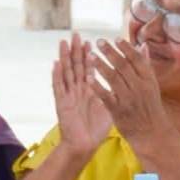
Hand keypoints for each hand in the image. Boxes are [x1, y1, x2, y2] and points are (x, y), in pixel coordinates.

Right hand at [48, 33, 117, 159]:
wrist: (84, 145)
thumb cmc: (96, 129)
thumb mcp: (110, 104)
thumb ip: (113, 90)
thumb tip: (124, 79)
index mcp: (88, 91)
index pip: (88, 69)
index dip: (89, 55)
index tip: (91, 41)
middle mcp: (76, 91)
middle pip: (75, 66)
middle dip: (75, 50)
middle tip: (75, 34)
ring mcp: (68, 97)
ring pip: (66, 73)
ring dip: (64, 57)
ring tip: (63, 43)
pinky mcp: (62, 104)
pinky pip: (59, 88)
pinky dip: (57, 76)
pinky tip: (56, 64)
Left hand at [101, 31, 179, 164]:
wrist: (151, 132)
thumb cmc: (149, 107)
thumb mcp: (151, 85)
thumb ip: (145, 66)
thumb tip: (142, 45)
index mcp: (148, 79)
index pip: (136, 59)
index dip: (125, 48)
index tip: (115, 38)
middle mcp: (139, 86)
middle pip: (123, 65)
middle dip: (110, 52)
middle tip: (98, 41)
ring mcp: (129, 98)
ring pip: (114, 78)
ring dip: (101, 66)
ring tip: (90, 56)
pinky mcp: (118, 110)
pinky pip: (106, 95)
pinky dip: (97, 86)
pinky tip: (87, 78)